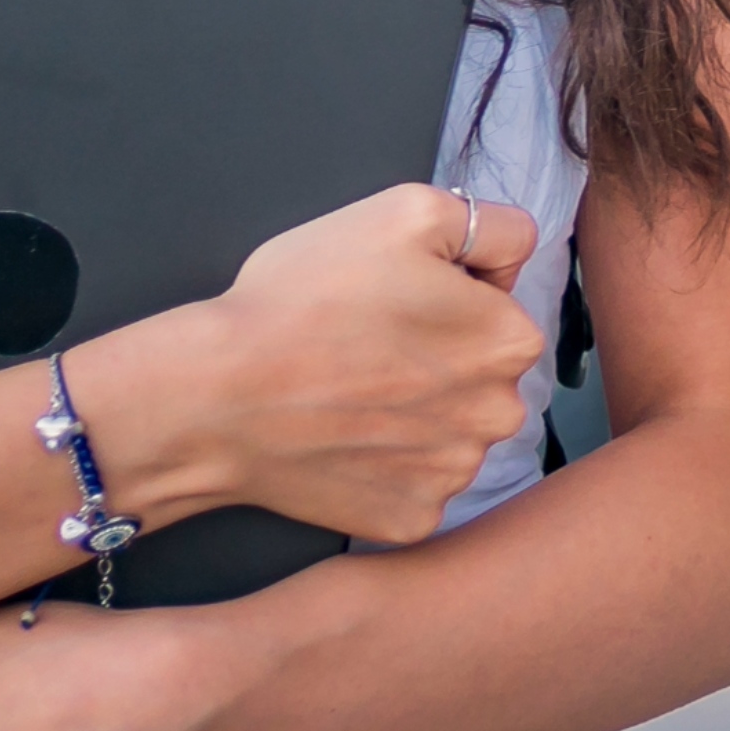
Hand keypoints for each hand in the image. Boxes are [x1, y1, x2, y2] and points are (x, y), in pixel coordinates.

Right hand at [109, 183, 545, 542]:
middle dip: (440, 357)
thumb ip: (491, 226)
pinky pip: (413, 483)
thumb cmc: (305, 299)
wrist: (216, 396)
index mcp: (510, 339)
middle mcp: (500, 414)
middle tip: (366, 346)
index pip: (501, 301)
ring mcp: (456, 474)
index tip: (396, 298)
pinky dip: (385, 466)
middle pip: (481, 372)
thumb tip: (513, 259)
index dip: (448, 292)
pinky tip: (343, 440)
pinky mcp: (413, 518)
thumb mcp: (408, 212)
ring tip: (348, 393)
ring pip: (450, 429)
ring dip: (414, 414)